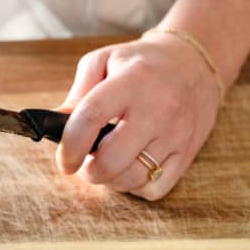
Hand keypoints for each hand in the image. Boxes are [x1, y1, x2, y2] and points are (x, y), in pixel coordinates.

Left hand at [55, 32, 220, 199]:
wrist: (194, 62)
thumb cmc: (141, 63)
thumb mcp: (104, 61)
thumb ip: (78, 94)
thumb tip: (54, 126)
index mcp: (130, 81)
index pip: (92, 116)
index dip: (71, 144)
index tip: (64, 159)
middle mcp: (156, 108)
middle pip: (112, 159)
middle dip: (89, 171)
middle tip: (84, 163)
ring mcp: (175, 133)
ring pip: (132, 178)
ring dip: (110, 180)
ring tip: (106, 163)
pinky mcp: (188, 152)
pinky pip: (155, 188)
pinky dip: (136, 187)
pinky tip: (131, 168)